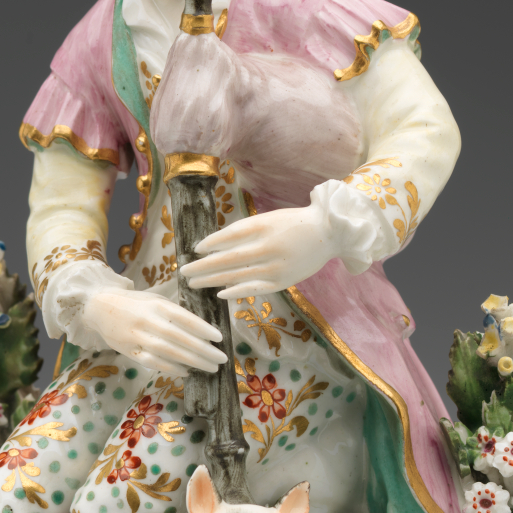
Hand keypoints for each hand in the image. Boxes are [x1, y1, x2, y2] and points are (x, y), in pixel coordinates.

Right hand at [82, 287, 225, 378]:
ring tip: (210, 367)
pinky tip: (187, 371)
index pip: (185, 318)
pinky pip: (154, 362)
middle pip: (180, 338)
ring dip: (192, 361)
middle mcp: (148, 321)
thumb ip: (174, 313)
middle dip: (203, 350)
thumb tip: (200, 329)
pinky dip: (172, 368)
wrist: (98, 307)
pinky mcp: (130, 351)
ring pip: (169, 352)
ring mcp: (138, 337)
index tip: (219, 338)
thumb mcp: (154, 300)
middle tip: (221, 358)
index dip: (203, 329)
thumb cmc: (133, 303)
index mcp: (157, 305)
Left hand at [186, 204, 332, 298]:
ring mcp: (275, 266)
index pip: (229, 236)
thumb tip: (216, 245)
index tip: (194, 249)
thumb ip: (246, 231)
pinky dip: (236, 291)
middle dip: (203, 267)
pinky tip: (220, 293)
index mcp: (262, 226)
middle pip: (227, 259)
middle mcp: (266, 246)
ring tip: (194, 283)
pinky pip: (255, 288)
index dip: (210, 243)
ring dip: (212, 280)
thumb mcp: (270, 218)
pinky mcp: (282, 281)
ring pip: (237, 275)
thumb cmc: (295, 223)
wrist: (329, 233)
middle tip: (183, 272)